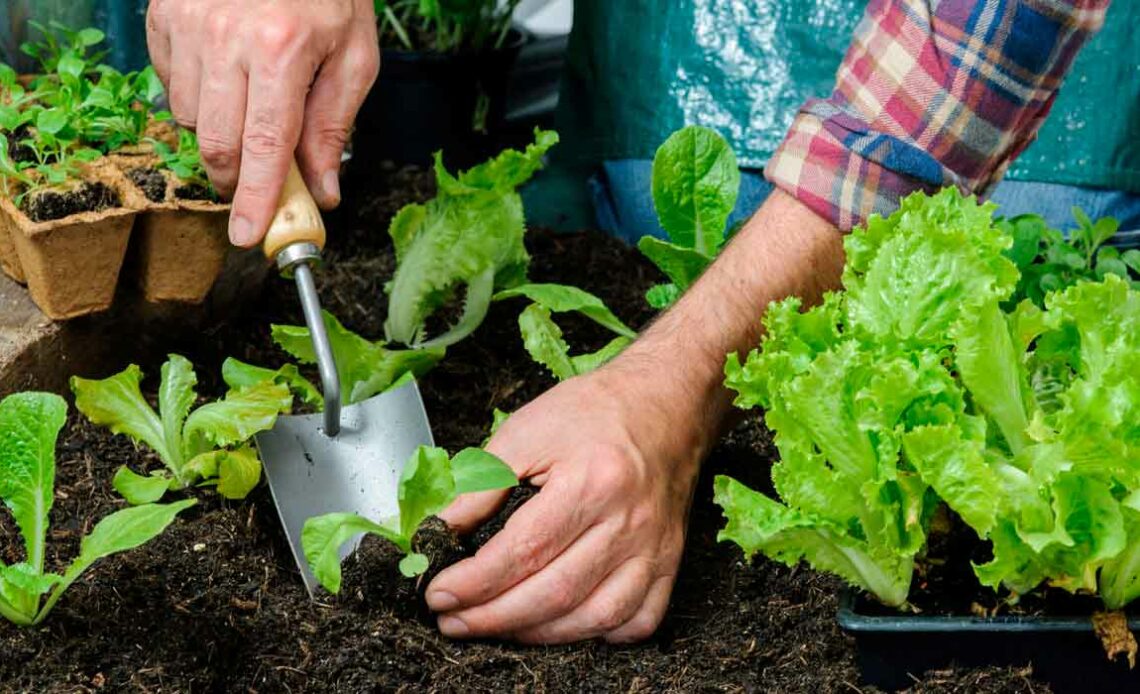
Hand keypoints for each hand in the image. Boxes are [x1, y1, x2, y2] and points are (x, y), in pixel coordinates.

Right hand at [146, 0, 379, 245]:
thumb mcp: (354, 55)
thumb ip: (334, 126)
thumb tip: (323, 192)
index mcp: (281, 49)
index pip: (264, 146)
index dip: (255, 198)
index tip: (248, 236)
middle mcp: (225, 37)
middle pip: (217, 142)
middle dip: (235, 178)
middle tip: (256, 183)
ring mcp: (186, 23)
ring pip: (188, 118)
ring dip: (220, 132)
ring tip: (252, 102)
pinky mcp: (163, 15)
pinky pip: (170, 83)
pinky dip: (197, 95)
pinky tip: (226, 74)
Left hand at [425, 364, 710, 643]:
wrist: (664, 403)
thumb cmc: (594, 412)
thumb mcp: (526, 432)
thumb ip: (480, 485)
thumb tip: (439, 531)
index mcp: (592, 482)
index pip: (524, 551)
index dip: (474, 582)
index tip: (438, 594)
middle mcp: (628, 522)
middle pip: (556, 593)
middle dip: (493, 617)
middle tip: (452, 621)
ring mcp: (655, 548)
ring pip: (596, 617)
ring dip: (537, 634)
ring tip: (495, 626)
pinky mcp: (670, 562)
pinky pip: (638, 621)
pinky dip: (598, 635)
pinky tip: (562, 625)